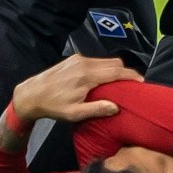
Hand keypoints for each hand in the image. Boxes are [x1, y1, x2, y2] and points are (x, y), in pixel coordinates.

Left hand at [10, 55, 142, 124]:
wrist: (31, 94)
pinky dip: (104, 68)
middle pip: (114, 62)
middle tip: (133, 85)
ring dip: (114, 70)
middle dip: (125, 72)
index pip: (116, 71)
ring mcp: (78, 59)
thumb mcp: (74, 114)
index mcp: (86, 76)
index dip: (131, 76)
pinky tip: (103, 80)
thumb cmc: (53, 107)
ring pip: (105, 60)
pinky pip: (96, 60)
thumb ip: (96, 109)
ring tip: (119, 84)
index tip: (142, 82)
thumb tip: (116, 107)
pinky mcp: (73, 58)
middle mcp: (84, 63)